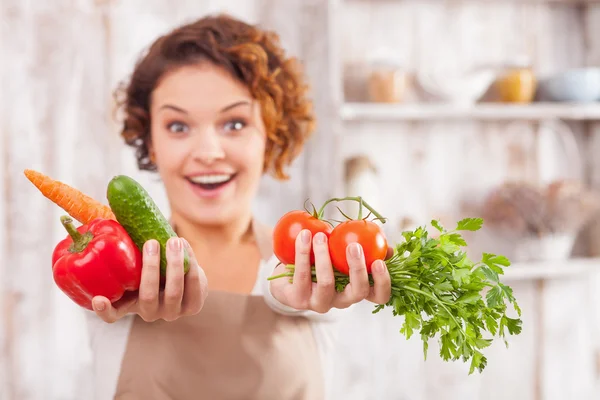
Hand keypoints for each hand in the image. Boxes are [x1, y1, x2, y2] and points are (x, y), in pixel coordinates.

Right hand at [92, 237, 207, 322]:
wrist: (186, 280)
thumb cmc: (153, 265)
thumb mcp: (136, 261)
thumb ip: (124, 247)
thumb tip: (108, 217)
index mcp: (130, 304)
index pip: (112, 315)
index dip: (104, 310)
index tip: (98, 298)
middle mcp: (150, 312)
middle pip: (149, 297)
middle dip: (150, 268)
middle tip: (151, 243)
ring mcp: (173, 312)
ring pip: (174, 292)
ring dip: (174, 264)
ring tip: (174, 241)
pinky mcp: (193, 306)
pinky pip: (194, 287)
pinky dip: (191, 264)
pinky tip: (185, 246)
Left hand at [269, 229, 391, 312]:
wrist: (286, 272)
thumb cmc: (321, 260)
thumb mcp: (343, 254)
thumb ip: (365, 250)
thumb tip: (388, 248)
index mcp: (356, 290)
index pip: (379, 296)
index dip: (383, 282)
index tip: (379, 261)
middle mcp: (341, 301)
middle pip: (357, 292)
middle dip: (358, 269)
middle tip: (354, 246)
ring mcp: (319, 302)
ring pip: (327, 283)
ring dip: (325, 256)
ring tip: (320, 236)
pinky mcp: (298, 299)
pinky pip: (302, 275)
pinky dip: (303, 252)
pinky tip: (304, 236)